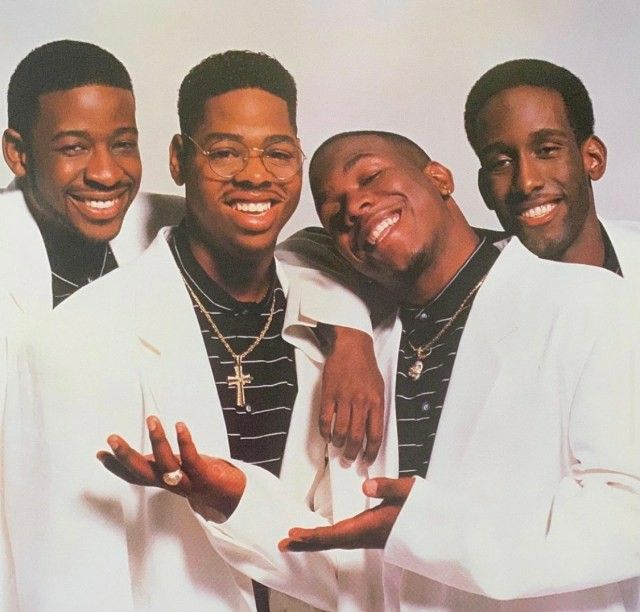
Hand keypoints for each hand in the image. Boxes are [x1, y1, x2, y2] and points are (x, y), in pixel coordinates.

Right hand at [97, 416, 245, 521]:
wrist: (234, 499)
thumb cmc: (206, 479)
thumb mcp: (180, 472)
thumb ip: (163, 464)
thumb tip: (144, 454)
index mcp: (164, 481)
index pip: (136, 476)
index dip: (117, 467)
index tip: (100, 454)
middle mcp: (172, 483)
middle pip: (144, 473)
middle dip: (126, 457)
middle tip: (112, 439)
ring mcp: (188, 482)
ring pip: (167, 465)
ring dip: (158, 442)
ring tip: (152, 420)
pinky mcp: (205, 477)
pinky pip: (192, 460)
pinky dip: (185, 443)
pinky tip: (180, 426)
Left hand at [279, 477, 413, 550]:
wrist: (439, 530)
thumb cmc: (424, 510)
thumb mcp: (409, 492)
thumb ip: (388, 487)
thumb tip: (367, 485)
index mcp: (371, 526)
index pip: (336, 534)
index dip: (314, 536)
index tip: (294, 535)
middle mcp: (367, 535)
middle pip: (331, 541)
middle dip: (307, 543)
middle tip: (284, 544)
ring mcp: (368, 536)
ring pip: (336, 541)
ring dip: (315, 540)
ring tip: (295, 540)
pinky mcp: (371, 533)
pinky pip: (344, 538)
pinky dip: (328, 537)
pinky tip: (322, 535)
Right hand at [318, 326, 383, 462]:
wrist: (352, 346)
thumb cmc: (366, 367)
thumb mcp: (379, 388)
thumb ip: (377, 409)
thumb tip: (372, 432)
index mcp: (376, 402)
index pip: (375, 435)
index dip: (371, 452)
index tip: (366, 461)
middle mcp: (361, 402)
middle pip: (357, 437)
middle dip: (352, 453)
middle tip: (349, 459)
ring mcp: (344, 398)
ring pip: (341, 431)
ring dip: (339, 443)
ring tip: (338, 445)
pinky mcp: (329, 394)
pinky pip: (325, 419)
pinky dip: (325, 431)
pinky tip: (327, 435)